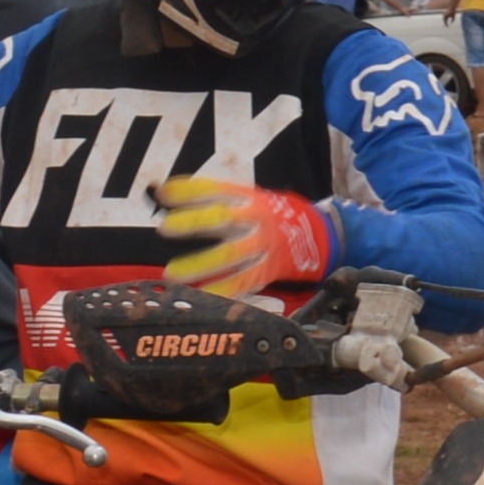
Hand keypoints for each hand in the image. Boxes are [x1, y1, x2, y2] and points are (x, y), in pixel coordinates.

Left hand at [159, 175, 337, 294]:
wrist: (319, 236)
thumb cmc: (275, 216)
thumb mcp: (250, 199)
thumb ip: (215, 199)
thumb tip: (164, 194)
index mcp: (249, 197)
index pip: (216, 190)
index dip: (189, 191)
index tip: (164, 194)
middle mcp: (256, 219)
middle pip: (223, 218)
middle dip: (194, 222)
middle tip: (165, 228)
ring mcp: (263, 245)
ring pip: (231, 254)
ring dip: (200, 263)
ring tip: (173, 272)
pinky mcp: (269, 269)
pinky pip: (244, 281)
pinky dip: (223, 290)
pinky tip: (204, 295)